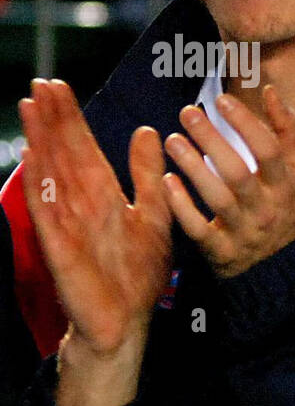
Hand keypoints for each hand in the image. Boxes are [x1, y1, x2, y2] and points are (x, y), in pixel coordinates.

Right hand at [17, 79, 171, 354]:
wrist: (127, 322)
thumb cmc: (137, 273)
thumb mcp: (153, 215)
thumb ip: (148, 177)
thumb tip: (146, 132)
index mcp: (103, 197)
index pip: (83, 149)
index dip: (71, 119)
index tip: (59, 86)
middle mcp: (81, 206)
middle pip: (64, 155)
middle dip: (53, 120)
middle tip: (41, 83)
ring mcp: (68, 226)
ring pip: (52, 177)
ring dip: (42, 143)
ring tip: (31, 108)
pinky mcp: (62, 250)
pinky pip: (49, 215)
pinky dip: (40, 189)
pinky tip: (33, 161)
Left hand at [162, 85, 294, 278]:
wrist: (282, 265)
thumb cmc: (284, 207)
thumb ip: (287, 133)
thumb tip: (270, 92)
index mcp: (287, 187)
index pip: (269, 151)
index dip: (247, 124)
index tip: (222, 100)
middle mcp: (267, 210)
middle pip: (238, 173)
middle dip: (212, 140)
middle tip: (187, 113)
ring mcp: (244, 233)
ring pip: (217, 199)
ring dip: (193, 168)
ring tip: (172, 140)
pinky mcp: (222, 252)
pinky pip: (199, 229)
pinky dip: (182, 206)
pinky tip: (166, 181)